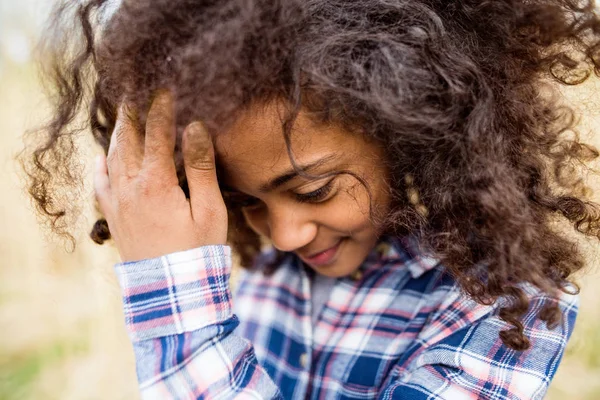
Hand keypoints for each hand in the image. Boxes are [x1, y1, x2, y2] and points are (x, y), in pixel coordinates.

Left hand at [94, 91, 227, 261]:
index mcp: (156, 183)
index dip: (161, 109)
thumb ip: (201, 167)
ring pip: (113, 158)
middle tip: (136, 92)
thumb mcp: (210, 210)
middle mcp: (131, 188)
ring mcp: (118, 203)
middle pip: (128, 140)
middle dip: (133, 114)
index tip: (165, 90)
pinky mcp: (115, 218)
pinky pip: (100, 184)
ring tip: (123, 115)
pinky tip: (101, 156)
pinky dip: (100, 165)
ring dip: (118, 134)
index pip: (157, 134)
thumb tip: (194, 127)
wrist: (172, 292)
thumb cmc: (198, 251)